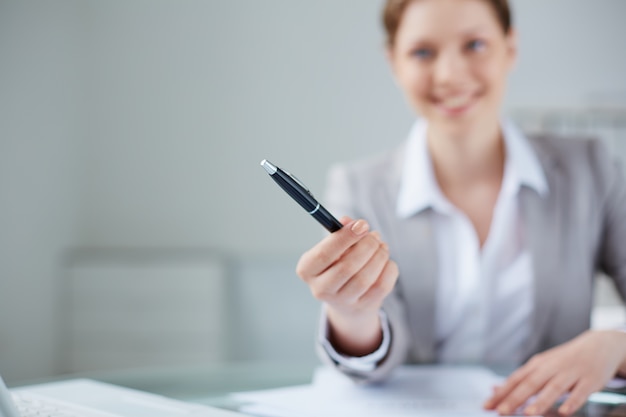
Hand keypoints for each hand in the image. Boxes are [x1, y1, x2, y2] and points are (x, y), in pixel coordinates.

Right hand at [296, 217, 397, 355]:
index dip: (344, 238)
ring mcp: (342, 302)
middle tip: (375, 235)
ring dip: (379, 256)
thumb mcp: (334, 247)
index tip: (362, 224)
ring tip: (381, 246)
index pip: (323, 254)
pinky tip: (386, 261)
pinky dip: (388, 269)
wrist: (346, 299)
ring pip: (365, 278)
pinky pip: (381, 286)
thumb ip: (340, 232)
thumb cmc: (337, 264)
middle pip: (347, 267)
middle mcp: (320, 289)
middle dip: (366, 246)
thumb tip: (351, 222)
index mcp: (307, 270)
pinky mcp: (362, 307)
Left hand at [483, 330, 625, 415]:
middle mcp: (551, 367)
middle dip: (515, 398)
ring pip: (554, 388)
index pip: (515, 380)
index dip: (501, 393)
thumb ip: (520, 379)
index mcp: (537, 365)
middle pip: (530, 384)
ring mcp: (571, 373)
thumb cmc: (565, 359)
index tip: (487, 405)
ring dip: (541, 401)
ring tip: (528, 414)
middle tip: (501, 411)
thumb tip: (495, 389)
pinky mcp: (590, 380)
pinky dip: (572, 401)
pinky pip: (580, 392)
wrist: (599, 345)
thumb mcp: (541, 365)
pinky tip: (564, 412)